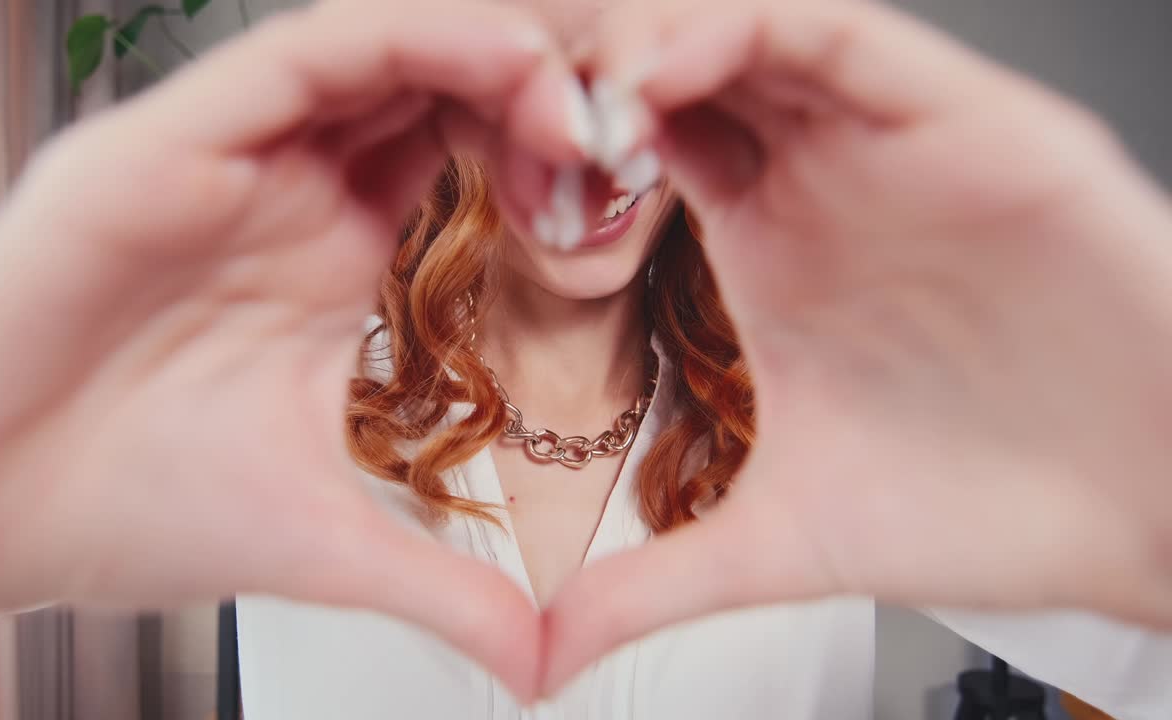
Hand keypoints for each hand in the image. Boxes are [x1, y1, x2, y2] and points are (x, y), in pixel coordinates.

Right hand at [0, 0, 585, 698]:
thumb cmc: (126, 511)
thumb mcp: (325, 541)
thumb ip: (443, 588)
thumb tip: (538, 663)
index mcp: (326, 255)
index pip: (457, 154)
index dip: (553, 155)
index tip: (634, 189)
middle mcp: (282, 188)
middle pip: (434, 82)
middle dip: (540, 87)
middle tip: (635, 118)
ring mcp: (225, 156)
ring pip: (377, 48)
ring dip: (489, 50)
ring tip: (580, 91)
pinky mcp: (162, 144)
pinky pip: (297, 57)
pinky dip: (402, 42)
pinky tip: (496, 59)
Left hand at [547, 0, 1171, 691]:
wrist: (1143, 515)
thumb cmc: (985, 505)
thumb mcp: (784, 540)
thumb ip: (657, 582)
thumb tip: (549, 652)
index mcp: (769, 240)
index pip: (643, 137)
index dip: (557, 136)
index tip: (484, 169)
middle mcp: (825, 174)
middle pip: (684, 60)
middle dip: (588, 69)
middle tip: (507, 108)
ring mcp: (894, 141)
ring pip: (757, 28)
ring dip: (655, 40)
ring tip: (583, 96)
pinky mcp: (977, 125)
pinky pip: (852, 42)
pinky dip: (755, 34)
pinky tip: (672, 75)